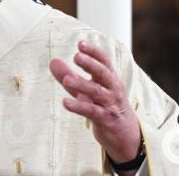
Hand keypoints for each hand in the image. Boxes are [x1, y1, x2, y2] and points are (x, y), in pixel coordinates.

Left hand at [50, 40, 140, 171]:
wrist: (125, 135)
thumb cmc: (104, 106)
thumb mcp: (86, 90)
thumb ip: (70, 76)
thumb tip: (53, 61)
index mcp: (109, 78)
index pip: (104, 61)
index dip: (94, 51)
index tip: (81, 43)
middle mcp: (112, 89)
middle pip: (103, 73)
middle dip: (90, 64)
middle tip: (76, 56)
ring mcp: (110, 104)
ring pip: (96, 92)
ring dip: (81, 85)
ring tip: (66, 80)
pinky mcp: (106, 119)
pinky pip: (92, 111)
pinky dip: (79, 106)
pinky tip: (65, 102)